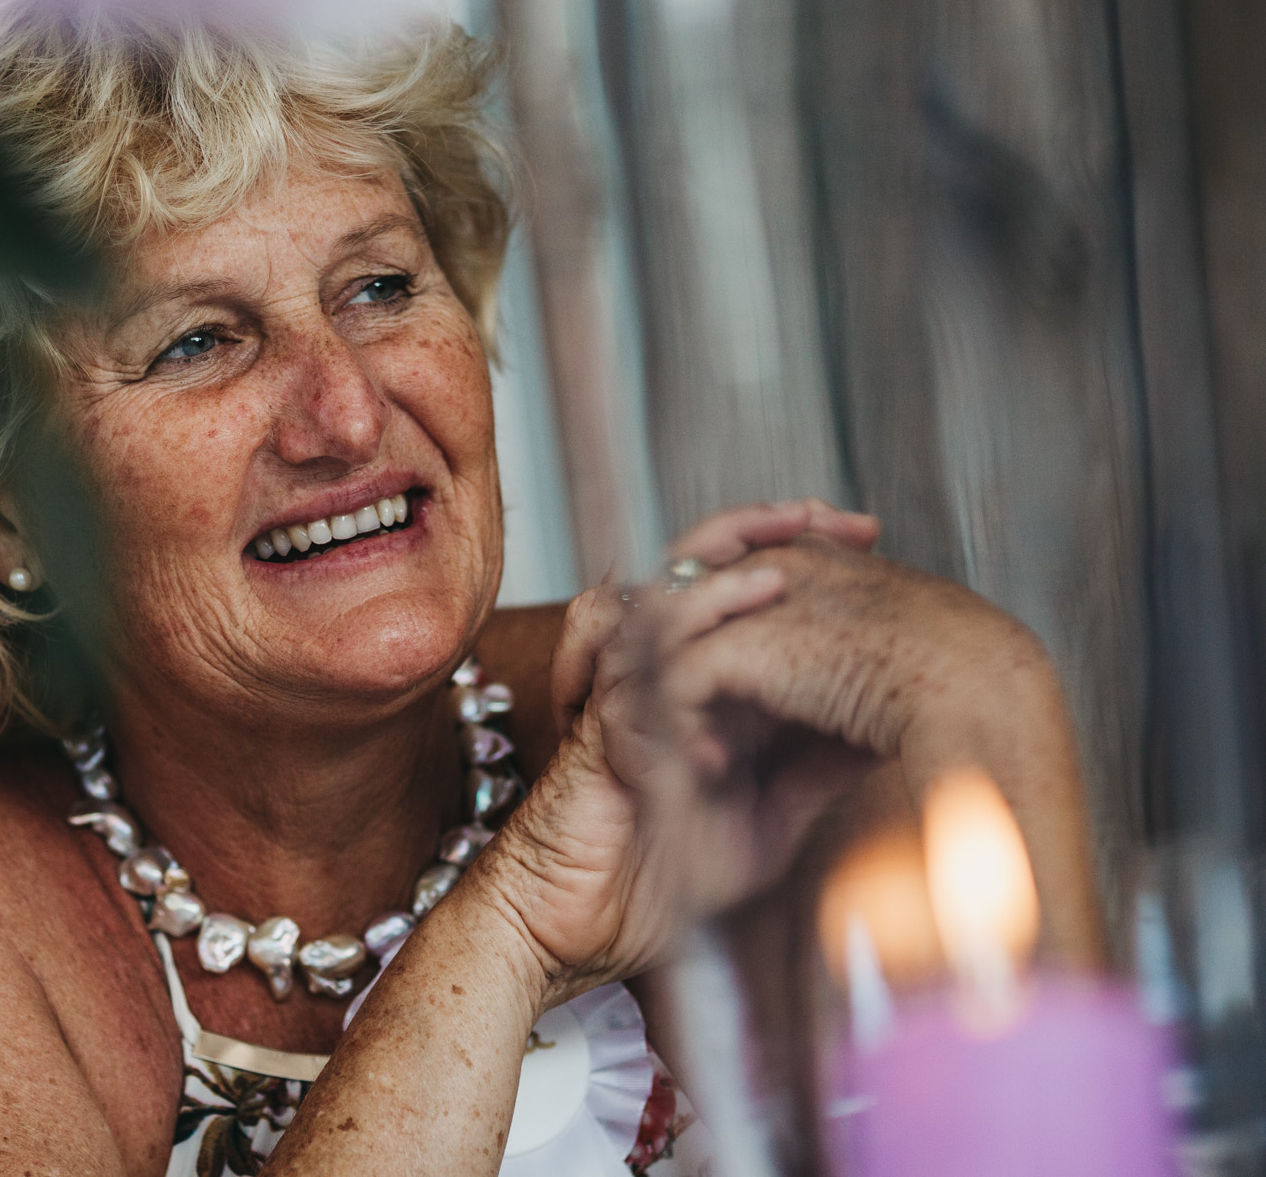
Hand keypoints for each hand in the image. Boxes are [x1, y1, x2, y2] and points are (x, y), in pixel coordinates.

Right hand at [468, 500, 879, 1005]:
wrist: (568, 932)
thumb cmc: (647, 888)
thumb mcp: (764, 822)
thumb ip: (810, 772)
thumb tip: (883, 737)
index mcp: (695, 689)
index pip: (742, 594)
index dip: (802, 553)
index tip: (868, 538)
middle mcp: (652, 677)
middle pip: (696, 566)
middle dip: (766, 530)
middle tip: (838, 519)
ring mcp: (619, 695)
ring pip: (660, 597)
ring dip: (722, 571)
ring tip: (786, 558)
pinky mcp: (595, 725)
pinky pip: (633, 660)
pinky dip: (680, 639)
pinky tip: (733, 625)